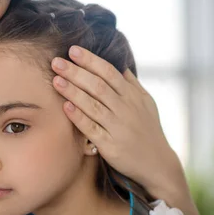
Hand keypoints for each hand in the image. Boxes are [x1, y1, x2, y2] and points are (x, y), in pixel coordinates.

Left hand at [51, 45, 181, 192]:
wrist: (157, 164)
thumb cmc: (148, 131)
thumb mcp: (146, 104)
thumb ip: (132, 84)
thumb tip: (121, 64)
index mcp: (132, 96)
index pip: (109, 73)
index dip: (91, 61)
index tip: (73, 50)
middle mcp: (125, 109)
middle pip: (98, 86)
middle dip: (76, 72)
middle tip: (56, 61)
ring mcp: (118, 127)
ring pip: (93, 105)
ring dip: (73, 92)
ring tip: (56, 80)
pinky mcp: (110, 145)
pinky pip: (92, 129)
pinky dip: (79, 117)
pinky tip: (65, 107)